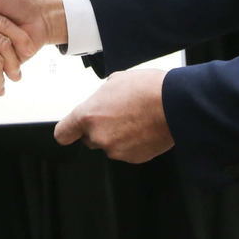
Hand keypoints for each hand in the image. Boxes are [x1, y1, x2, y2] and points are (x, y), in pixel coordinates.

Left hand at [54, 68, 172, 162]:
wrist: (175, 104)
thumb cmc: (148, 89)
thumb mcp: (115, 81)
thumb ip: (100, 97)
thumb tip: (101, 102)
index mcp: (88, 116)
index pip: (63, 134)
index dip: (67, 132)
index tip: (70, 131)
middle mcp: (98, 136)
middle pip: (89, 139)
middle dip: (99, 129)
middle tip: (116, 115)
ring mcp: (116, 150)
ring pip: (110, 145)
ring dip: (118, 135)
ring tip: (135, 117)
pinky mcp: (134, 158)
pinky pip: (127, 151)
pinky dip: (133, 142)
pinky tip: (143, 127)